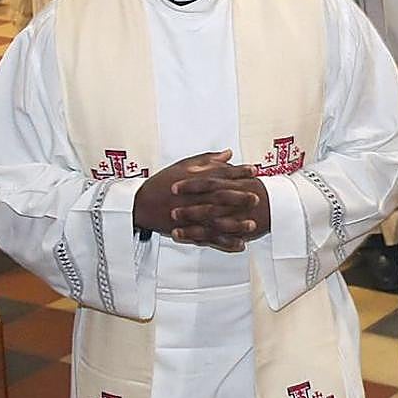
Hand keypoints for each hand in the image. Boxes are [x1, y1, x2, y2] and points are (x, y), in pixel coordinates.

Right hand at [131, 150, 261, 251]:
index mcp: (195, 180)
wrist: (140, 204)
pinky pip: (209, 239)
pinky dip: (224, 242)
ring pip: (216, 220)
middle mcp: (195, 198)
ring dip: (235, 223)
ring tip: (252, 224)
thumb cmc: (163, 182)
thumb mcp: (184, 166)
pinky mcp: (189, 231)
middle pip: (219, 197)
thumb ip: (208, 160)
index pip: (220, 174)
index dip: (238, 172)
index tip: (254, 170)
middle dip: (239, 197)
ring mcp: (192, 216)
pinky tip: (240, 244)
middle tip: (256, 197)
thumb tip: (228, 153)